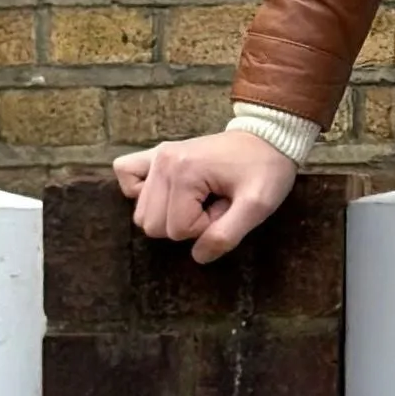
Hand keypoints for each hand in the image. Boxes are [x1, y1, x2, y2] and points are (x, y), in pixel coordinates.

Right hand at [112, 128, 297, 265]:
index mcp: (185, 172)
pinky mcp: (155, 154)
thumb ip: (226, 235)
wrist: (268, 138)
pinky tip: (167, 195)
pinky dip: (141, 194)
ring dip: (170, 215)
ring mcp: (156, 156)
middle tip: (214, 206)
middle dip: (186, 225)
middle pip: (153, 225)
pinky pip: (126, 176)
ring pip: (141, 213)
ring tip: (200, 198)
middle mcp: (163, 162)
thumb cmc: (266, 170)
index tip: (226, 208)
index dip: (204, 228)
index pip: (177, 229)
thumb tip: (198, 256)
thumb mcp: (257, 206)